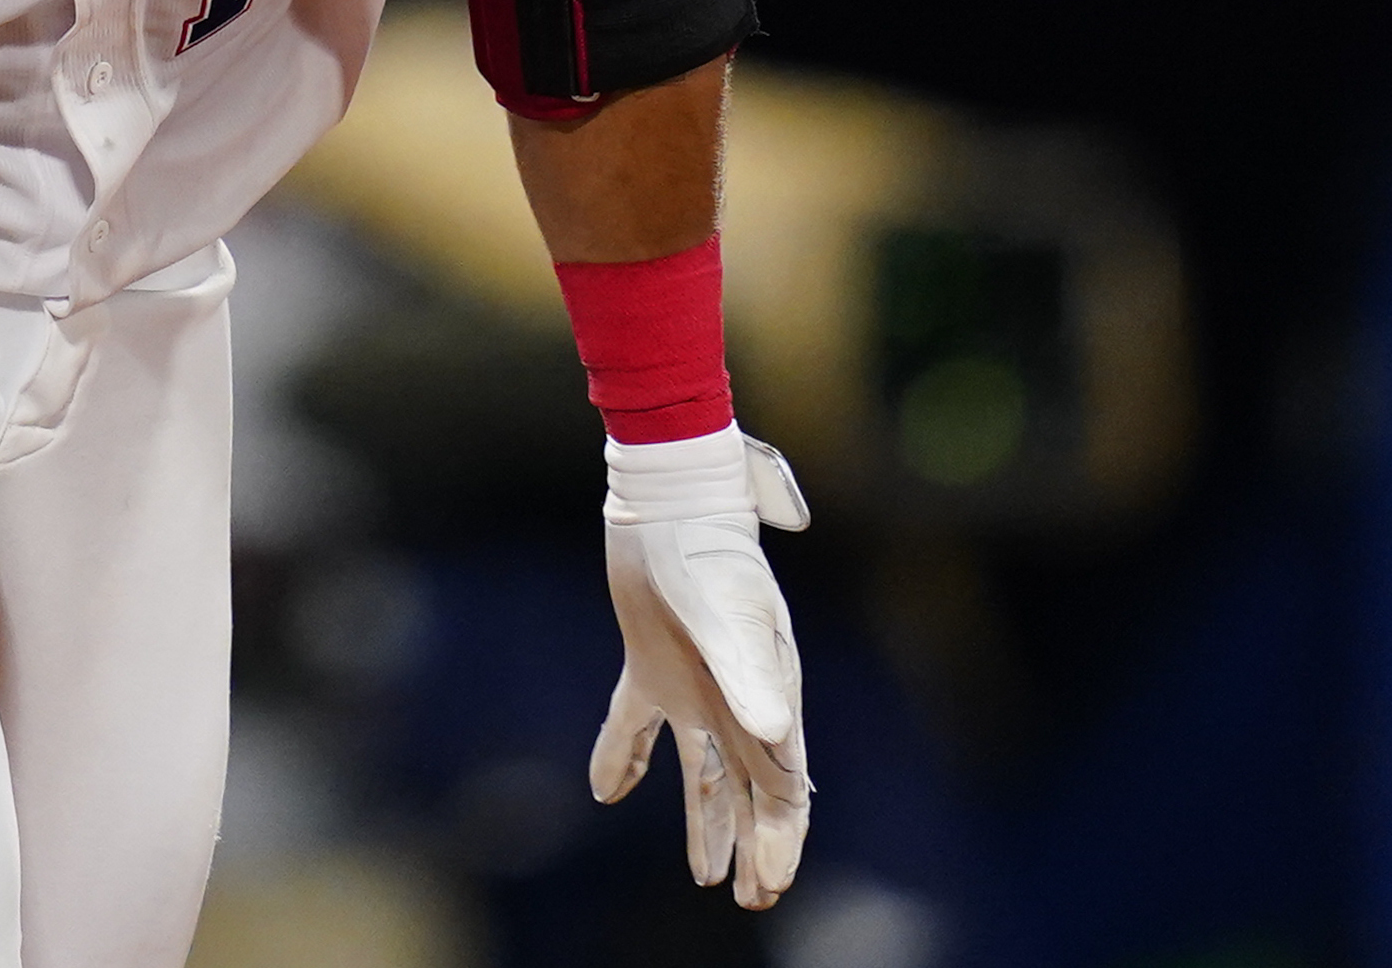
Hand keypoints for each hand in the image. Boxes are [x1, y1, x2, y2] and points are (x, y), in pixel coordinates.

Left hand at [591, 426, 811, 905]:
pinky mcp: (650, 663)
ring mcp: (695, 682)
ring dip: (707, 821)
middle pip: (754, 787)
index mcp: (767, 693)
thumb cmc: (709, 551)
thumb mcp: (731, 615)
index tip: (771, 882)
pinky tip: (607, 791)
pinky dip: (625, 756)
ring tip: (707, 877)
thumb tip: (776, 734)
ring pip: (707, 770)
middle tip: (751, 897)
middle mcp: (737, 697)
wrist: (670, 494)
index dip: (780, 835)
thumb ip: (750, 674)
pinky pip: (638, 723)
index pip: (784, 781)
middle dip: (756, 844)